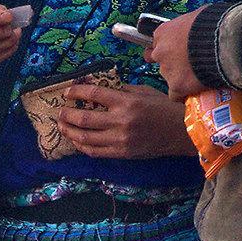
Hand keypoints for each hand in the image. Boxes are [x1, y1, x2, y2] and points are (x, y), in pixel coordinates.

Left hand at [57, 79, 193, 159]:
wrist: (181, 131)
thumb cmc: (164, 108)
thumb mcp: (145, 92)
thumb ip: (123, 90)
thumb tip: (102, 87)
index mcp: (127, 101)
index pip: (94, 94)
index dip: (77, 92)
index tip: (67, 92)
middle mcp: (121, 120)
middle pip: (84, 117)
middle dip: (67, 114)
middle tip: (60, 111)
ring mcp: (120, 139)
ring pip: (84, 137)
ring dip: (69, 131)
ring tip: (62, 126)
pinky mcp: (121, 152)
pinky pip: (94, 151)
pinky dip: (81, 146)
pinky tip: (76, 140)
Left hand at [148, 6, 208, 97]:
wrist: (225, 42)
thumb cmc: (215, 24)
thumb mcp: (201, 14)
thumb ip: (192, 22)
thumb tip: (199, 23)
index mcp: (163, 32)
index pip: (158, 42)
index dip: (171, 45)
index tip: (180, 48)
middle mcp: (161, 52)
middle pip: (163, 60)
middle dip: (174, 61)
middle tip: (191, 61)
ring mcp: (168, 70)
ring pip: (170, 77)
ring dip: (182, 76)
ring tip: (200, 73)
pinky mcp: (177, 86)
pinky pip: (176, 94)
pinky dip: (185, 93)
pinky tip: (196, 89)